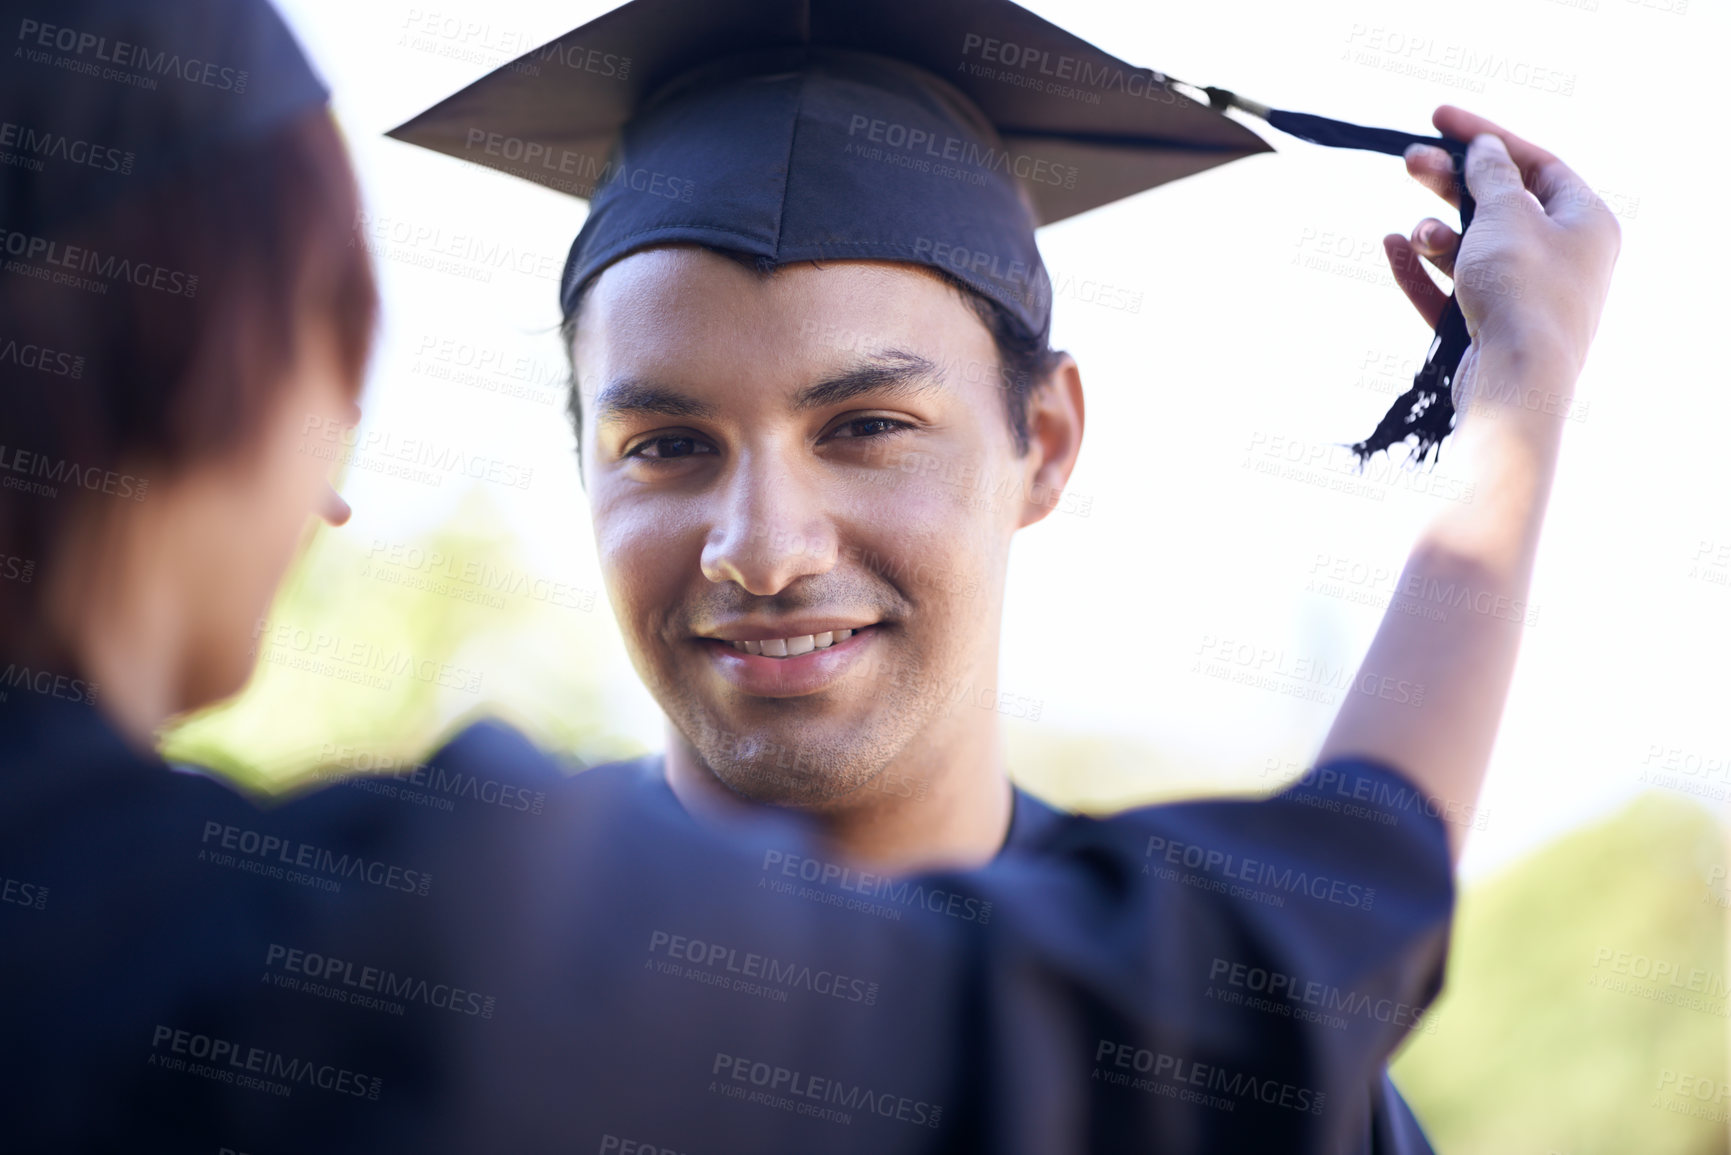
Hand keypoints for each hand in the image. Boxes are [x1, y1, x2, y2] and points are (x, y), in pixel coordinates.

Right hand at [1382, 105, 1620, 386]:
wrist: (1515, 383)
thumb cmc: (1522, 291)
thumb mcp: (1507, 214)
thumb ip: (1493, 174)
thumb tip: (1487, 149)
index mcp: (1585, 221)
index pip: (1534, 162)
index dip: (1485, 137)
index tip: (1438, 120)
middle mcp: (1563, 256)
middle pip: (1499, 203)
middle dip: (1451, 183)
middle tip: (1410, 161)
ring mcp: (1526, 296)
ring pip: (1472, 248)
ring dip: (1436, 233)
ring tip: (1413, 233)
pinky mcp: (1491, 328)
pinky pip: (1452, 290)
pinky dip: (1424, 269)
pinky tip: (1393, 248)